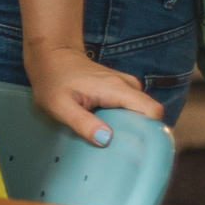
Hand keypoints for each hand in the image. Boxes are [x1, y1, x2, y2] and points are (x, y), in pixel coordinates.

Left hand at [24, 42, 164, 144]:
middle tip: (123, 148)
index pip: (153, 111)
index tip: (139, 147)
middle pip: (150, 113)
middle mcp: (127, 84)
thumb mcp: (60, 106)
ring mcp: (125, 84)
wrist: (51, 55)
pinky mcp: (121, 88)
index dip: (152, 131)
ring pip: (142, 111)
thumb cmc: (53, 80)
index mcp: (116, 88)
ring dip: (132, 126)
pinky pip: (133, 107)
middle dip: (141, 132)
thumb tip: (106, 139)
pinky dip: (125, 119)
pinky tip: (109, 127)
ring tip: (113, 139)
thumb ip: (82, 123)